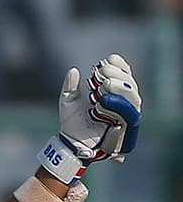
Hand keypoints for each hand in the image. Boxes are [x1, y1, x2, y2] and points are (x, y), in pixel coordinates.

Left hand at [40, 54, 140, 183]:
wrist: (72, 141)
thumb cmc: (72, 121)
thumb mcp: (68, 100)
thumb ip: (70, 86)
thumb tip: (73, 70)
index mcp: (112, 91)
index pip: (124, 73)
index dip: (119, 65)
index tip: (108, 60)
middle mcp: (123, 100)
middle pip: (130, 82)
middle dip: (117, 74)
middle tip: (102, 71)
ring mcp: (126, 112)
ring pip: (133, 95)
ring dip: (120, 87)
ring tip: (104, 84)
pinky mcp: (126, 125)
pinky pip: (129, 113)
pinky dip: (119, 104)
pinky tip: (105, 100)